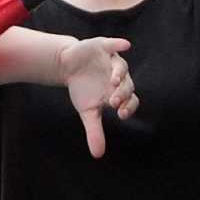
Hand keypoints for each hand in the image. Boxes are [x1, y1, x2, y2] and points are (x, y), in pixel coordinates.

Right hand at [57, 35, 136, 157]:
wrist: (68, 66)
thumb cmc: (82, 89)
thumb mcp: (87, 111)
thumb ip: (94, 131)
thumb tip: (98, 155)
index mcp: (118, 92)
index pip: (131, 101)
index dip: (128, 107)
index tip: (121, 115)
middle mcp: (119, 77)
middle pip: (127, 85)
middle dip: (122, 93)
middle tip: (114, 102)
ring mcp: (112, 61)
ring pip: (122, 67)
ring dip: (119, 73)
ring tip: (113, 82)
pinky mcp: (103, 47)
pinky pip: (114, 45)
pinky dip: (120, 44)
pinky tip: (125, 45)